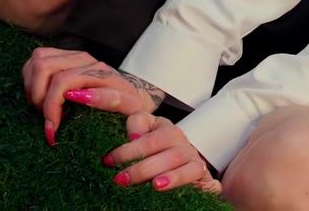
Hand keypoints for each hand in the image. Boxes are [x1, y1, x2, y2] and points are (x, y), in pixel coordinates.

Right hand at [22, 47, 166, 145]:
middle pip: (44, 66)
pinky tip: (41, 99)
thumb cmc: (129, 106)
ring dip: (33, 89)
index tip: (52, 131)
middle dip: (39, 97)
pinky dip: (31, 82)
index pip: (63, 81)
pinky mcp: (61, 57)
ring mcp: (71, 56)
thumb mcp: (129, 109)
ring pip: (37, 61)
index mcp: (99, 71)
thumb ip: (111, 101)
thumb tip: (79, 96)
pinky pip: (34, 62)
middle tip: (48, 120)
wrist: (132, 95)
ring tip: (44, 110)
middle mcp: (84, 59)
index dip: (51, 107)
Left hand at [103, 112, 222, 195]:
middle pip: (157, 141)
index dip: (125, 142)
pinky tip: (160, 185)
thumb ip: (135, 129)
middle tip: (119, 178)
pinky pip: (192, 171)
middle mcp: (176, 137)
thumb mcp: (142, 143)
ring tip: (141, 182)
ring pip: (175, 156)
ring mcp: (189, 152)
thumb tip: (133, 136)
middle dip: (136, 160)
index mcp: (160, 126)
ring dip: (155, 169)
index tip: (108, 160)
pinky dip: (176, 178)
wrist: (185, 171)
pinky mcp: (200, 169)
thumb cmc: (158, 158)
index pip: (142, 123)